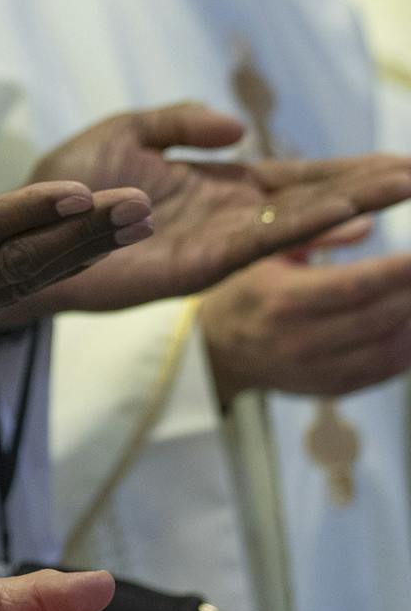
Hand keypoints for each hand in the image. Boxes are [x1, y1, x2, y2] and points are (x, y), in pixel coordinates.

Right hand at [0, 163, 152, 371]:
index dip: (28, 213)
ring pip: (15, 287)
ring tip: (136, 224)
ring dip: (78, 254)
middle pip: (11, 268)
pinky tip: (86, 248)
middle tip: (143, 207)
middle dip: (80, 235)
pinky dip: (49, 271)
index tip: (83, 188)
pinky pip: (0, 295)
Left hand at [13, 102, 410, 317]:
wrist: (23, 225)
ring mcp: (216, 243)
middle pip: (312, 199)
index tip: (401, 163)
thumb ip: (180, 121)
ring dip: (350, 206)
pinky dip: (303, 228)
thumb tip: (238, 127)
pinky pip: (259, 243)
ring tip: (400, 187)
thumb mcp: (127, 131)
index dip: (347, 171)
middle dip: (368, 188)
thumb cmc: (67, 183)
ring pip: (297, 222)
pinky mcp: (195, 265)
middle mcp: (228, 216)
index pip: (297, 178)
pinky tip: (343, 215)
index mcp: (217, 184)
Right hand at [201, 250, 410, 403]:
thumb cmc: (244, 292)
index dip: (396, 271)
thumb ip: (317, 236)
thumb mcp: (266, 255)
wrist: (218, 350)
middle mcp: (302, 340)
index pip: (353, 286)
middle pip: (379, 317)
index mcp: (283, 300)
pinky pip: (384, 372)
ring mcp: (318, 370)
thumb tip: (369, 222)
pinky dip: (408, 349)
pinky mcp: (332, 388)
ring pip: (389, 349)